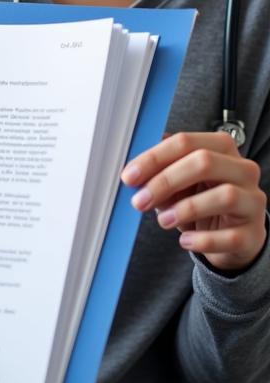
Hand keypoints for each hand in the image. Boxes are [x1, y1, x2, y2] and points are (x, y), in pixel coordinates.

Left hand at [122, 131, 267, 271]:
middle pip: (204, 162)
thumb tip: (133, 171)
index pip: (186, 142)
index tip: (129, 176)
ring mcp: (253, 201)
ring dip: (185, 209)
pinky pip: (230, 236)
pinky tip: (185, 240)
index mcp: (221, 148)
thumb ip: (159, 170)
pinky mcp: (253, 233)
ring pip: (225, 195)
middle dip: (165, 181)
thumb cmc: (200, 199)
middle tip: (140, 200)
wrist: (229, 235)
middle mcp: (243, 170)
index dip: (153, 158)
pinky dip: (203, 239)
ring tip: (163, 220)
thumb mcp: (178, 181)